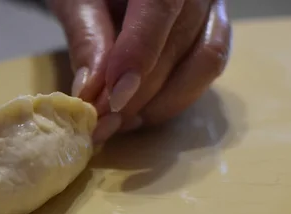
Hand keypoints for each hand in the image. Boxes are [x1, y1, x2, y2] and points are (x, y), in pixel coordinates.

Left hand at [50, 0, 231, 140]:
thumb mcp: (78, 3)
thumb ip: (86, 38)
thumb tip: (89, 91)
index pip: (159, 7)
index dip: (139, 55)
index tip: (114, 98)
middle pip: (179, 45)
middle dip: (139, 94)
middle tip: (101, 123)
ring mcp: (212, 13)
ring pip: (201, 66)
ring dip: (158, 104)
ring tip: (117, 123)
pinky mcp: (212, 36)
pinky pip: (203, 75)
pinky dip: (170, 101)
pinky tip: (137, 115)